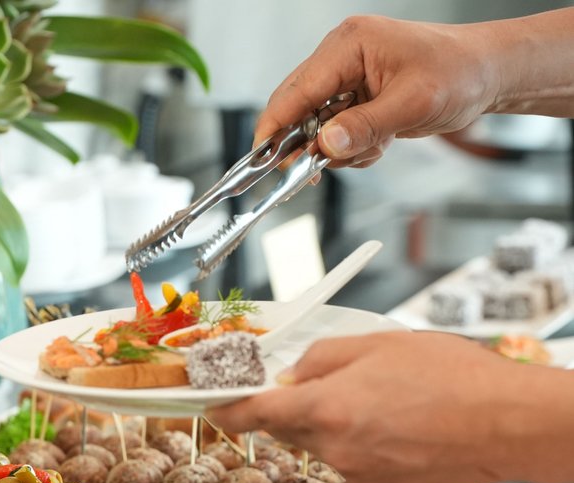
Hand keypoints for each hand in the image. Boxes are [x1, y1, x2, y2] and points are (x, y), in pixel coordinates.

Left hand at [206, 331, 573, 482]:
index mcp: (326, 409)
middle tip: (339, 385)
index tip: (214, 407)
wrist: (510, 424)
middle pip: (290, 427)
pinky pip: (355, 463)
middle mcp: (335, 448)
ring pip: (326, 445)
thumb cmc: (456, 379)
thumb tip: (293, 374)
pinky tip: (403, 429)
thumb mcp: (379, 343)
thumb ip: (323, 358)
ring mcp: (357, 474)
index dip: (227, 409)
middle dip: (300, 406)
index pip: (253, 414)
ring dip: (340, 425)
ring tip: (390, 403)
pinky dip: (366, 446)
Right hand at [255, 15, 499, 167]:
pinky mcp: (355, 96)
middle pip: (296, 107)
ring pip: (314, 124)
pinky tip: (377, 142)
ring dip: (335, 147)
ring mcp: (347, 78)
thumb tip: (326, 144)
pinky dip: (349, 146)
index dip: (275, 127)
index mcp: (350, 45)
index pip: (296, 90)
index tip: (261, 158)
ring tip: (372, 146)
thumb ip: (365, 125)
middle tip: (314, 169)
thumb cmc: (461, 72)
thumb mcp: (414, 104)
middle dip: (306, 142)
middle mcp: (342, 58)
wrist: (488, 73)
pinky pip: (333, 130)